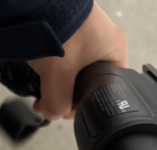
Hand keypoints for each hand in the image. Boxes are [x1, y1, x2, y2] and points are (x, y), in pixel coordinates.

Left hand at [28, 2, 127, 119]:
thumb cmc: (57, 27)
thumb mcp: (59, 76)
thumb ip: (59, 104)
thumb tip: (54, 114)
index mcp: (115, 51)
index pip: (107, 91)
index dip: (86, 105)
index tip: (66, 109)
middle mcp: (104, 41)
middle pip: (88, 84)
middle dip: (67, 96)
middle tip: (50, 101)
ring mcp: (86, 34)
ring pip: (73, 72)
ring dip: (57, 83)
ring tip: (43, 87)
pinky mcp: (70, 30)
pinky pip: (63, 58)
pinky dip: (52, 67)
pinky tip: (41, 71)